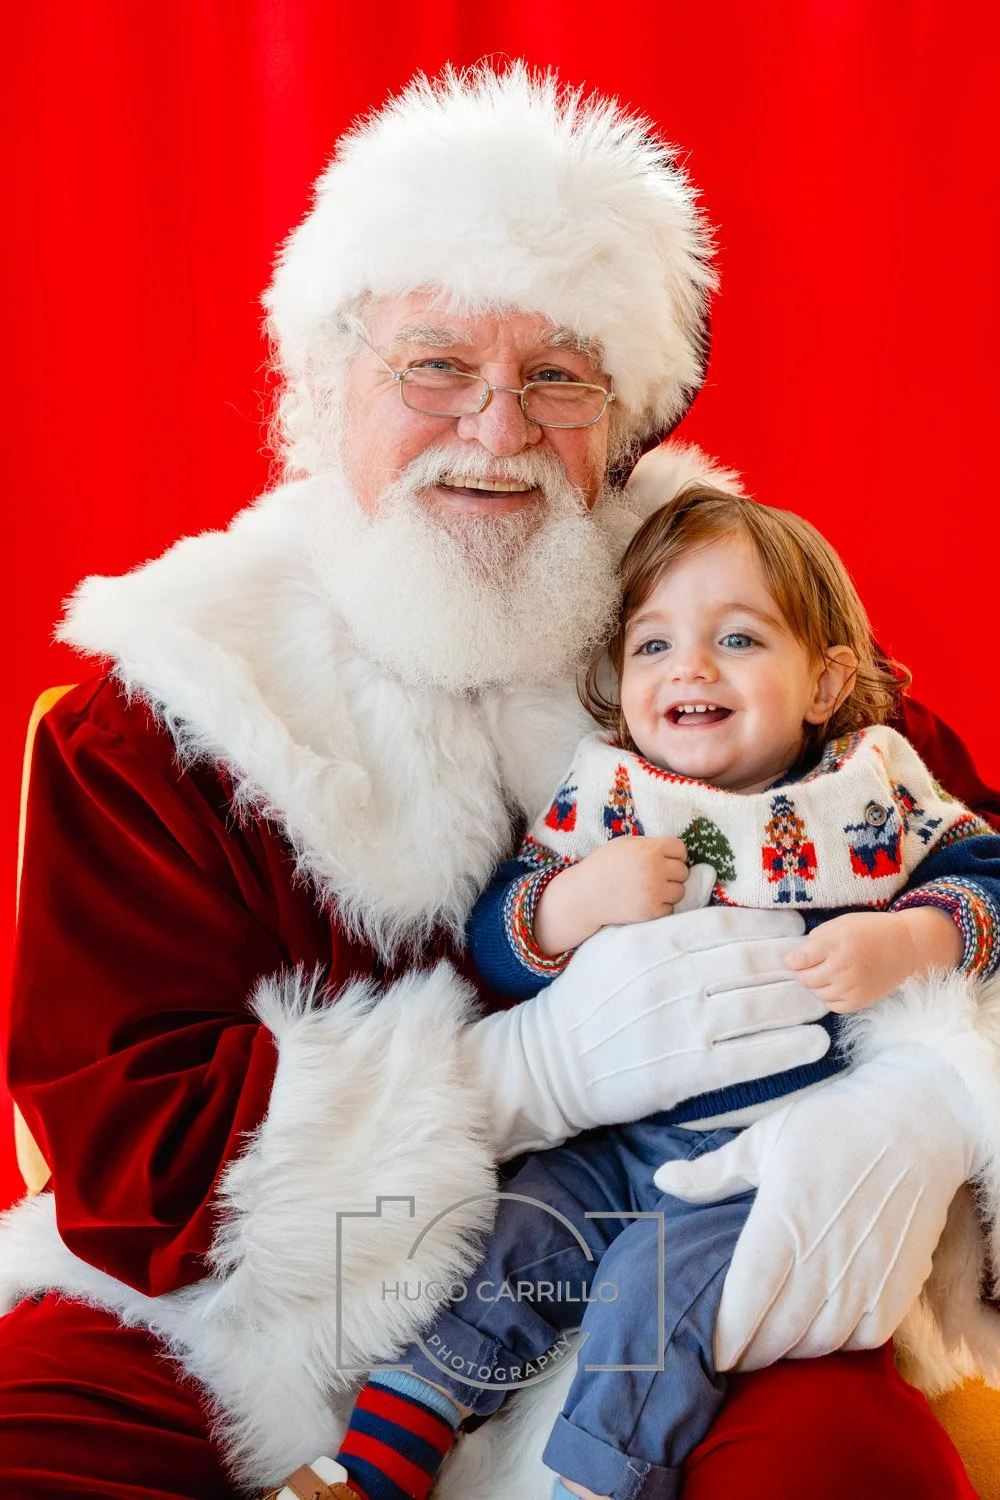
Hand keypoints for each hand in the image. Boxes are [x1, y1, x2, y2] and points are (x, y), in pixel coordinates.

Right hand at [460, 905, 829, 1158]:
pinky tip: (815, 1043)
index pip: (729, 925)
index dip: (772, 925)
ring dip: (802, 1003)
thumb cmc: (587, 996)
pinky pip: (750, 1056)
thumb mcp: (616, 940)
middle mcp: (672, 978)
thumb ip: (666, 912)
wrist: (554, 1060)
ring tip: (827, 1000)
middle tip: (823, 963)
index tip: (799, 928)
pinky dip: (788, 1048)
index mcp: (654, 940)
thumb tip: (709, 876)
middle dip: (796, 962)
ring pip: (759, 1007)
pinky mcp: (687, 1069)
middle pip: (752, 964)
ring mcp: (681, 1024)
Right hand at [534, 836, 691, 954]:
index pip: (680, 849)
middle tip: (654, 876)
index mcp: (649, 850)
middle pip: (683, 871)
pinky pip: (671, 909)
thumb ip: (649, 844)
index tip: (664, 859)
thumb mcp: (624, 844)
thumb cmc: (604, 865)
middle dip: (671, 873)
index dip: (674, 854)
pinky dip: (661, 907)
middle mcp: (655, 870)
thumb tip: (674, 851)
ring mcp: (654, 892)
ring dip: (668, 891)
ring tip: (650, 890)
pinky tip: (645, 901)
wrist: (585, 895)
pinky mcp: (651, 912)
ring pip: (680, 891)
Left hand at [653, 1046, 981, 1369]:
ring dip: (789, 1349)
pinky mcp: (898, 1286)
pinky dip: (836, 1343)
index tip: (706, 1348)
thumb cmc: (832, 1125)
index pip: (745, 1300)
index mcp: (783, 1218)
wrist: (915, 1124)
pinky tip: (818, 1328)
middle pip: (777, 1332)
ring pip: (817, 1342)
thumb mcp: (765, 1138)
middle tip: (731, 1351)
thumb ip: (713, 1171)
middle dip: (748, 1351)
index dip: (724, 1336)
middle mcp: (824, 1255)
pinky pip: (861, 1339)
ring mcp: (866, 1275)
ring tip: (770, 1340)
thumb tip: (662, 1180)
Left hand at [783, 909, 963, 1010]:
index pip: (799, 959)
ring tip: (823, 974)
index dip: (790, 959)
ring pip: (816, 993)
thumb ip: (817, 937)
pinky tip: (834, 985)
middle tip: (806, 966)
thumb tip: (798, 955)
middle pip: (805, 978)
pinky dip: (828, 997)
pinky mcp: (859, 1001)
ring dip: (814, 984)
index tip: (790, 959)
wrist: (905, 947)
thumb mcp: (842, 923)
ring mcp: (851, 987)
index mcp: (835, 943)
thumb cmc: (871, 931)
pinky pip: (832, 1005)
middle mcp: (841, 967)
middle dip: (801, 972)